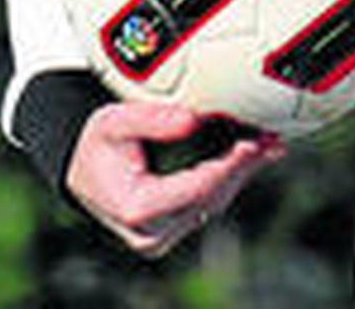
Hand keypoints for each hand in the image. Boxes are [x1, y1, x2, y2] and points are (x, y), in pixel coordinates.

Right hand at [65, 101, 284, 256]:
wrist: (83, 169)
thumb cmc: (98, 142)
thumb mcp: (112, 121)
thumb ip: (151, 119)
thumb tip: (194, 119)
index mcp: (136, 209)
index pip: (194, 189)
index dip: (227, 167)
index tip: (250, 143)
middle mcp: (150, 232)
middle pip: (210, 198)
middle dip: (243, 168)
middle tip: (271, 140)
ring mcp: (162, 236)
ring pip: (214, 203)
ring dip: (243, 173)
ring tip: (271, 144)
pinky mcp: (172, 230)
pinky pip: (209, 203)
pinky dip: (231, 178)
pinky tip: (255, 155)